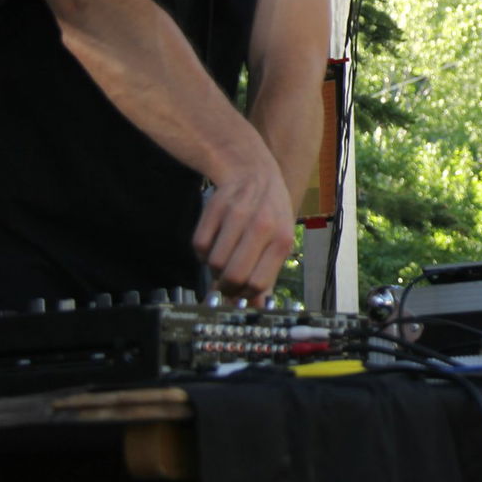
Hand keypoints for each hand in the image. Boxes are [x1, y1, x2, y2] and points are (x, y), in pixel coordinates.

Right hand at [191, 164, 295, 305]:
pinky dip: (202, 250)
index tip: (240, 291)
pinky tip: (214, 240)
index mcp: (282, 240)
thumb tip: (256, 307)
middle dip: (226, 285)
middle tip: (225, 281)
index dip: (245, 293)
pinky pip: (199, 246)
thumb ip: (268, 274)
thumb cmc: (270, 213)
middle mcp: (262, 227)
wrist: (254, 173)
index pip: (259, 283)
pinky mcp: (214, 210)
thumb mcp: (280, 240)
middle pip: (233, 276)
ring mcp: (237, 217)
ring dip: (214, 267)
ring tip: (224, 255)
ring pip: (214, 263)